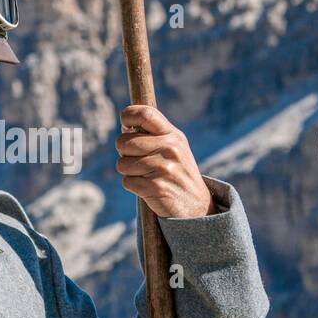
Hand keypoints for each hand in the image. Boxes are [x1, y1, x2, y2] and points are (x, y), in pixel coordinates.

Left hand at [115, 104, 213, 218]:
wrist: (195, 204)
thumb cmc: (177, 172)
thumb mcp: (174, 147)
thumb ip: (154, 134)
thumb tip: (125, 126)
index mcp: (173, 135)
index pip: (145, 113)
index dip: (128, 116)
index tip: (125, 124)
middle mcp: (170, 148)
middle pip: (123, 142)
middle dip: (124, 153)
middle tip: (138, 160)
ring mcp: (164, 168)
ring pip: (122, 163)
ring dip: (129, 172)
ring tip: (146, 175)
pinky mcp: (156, 187)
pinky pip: (127, 182)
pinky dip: (133, 186)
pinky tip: (148, 187)